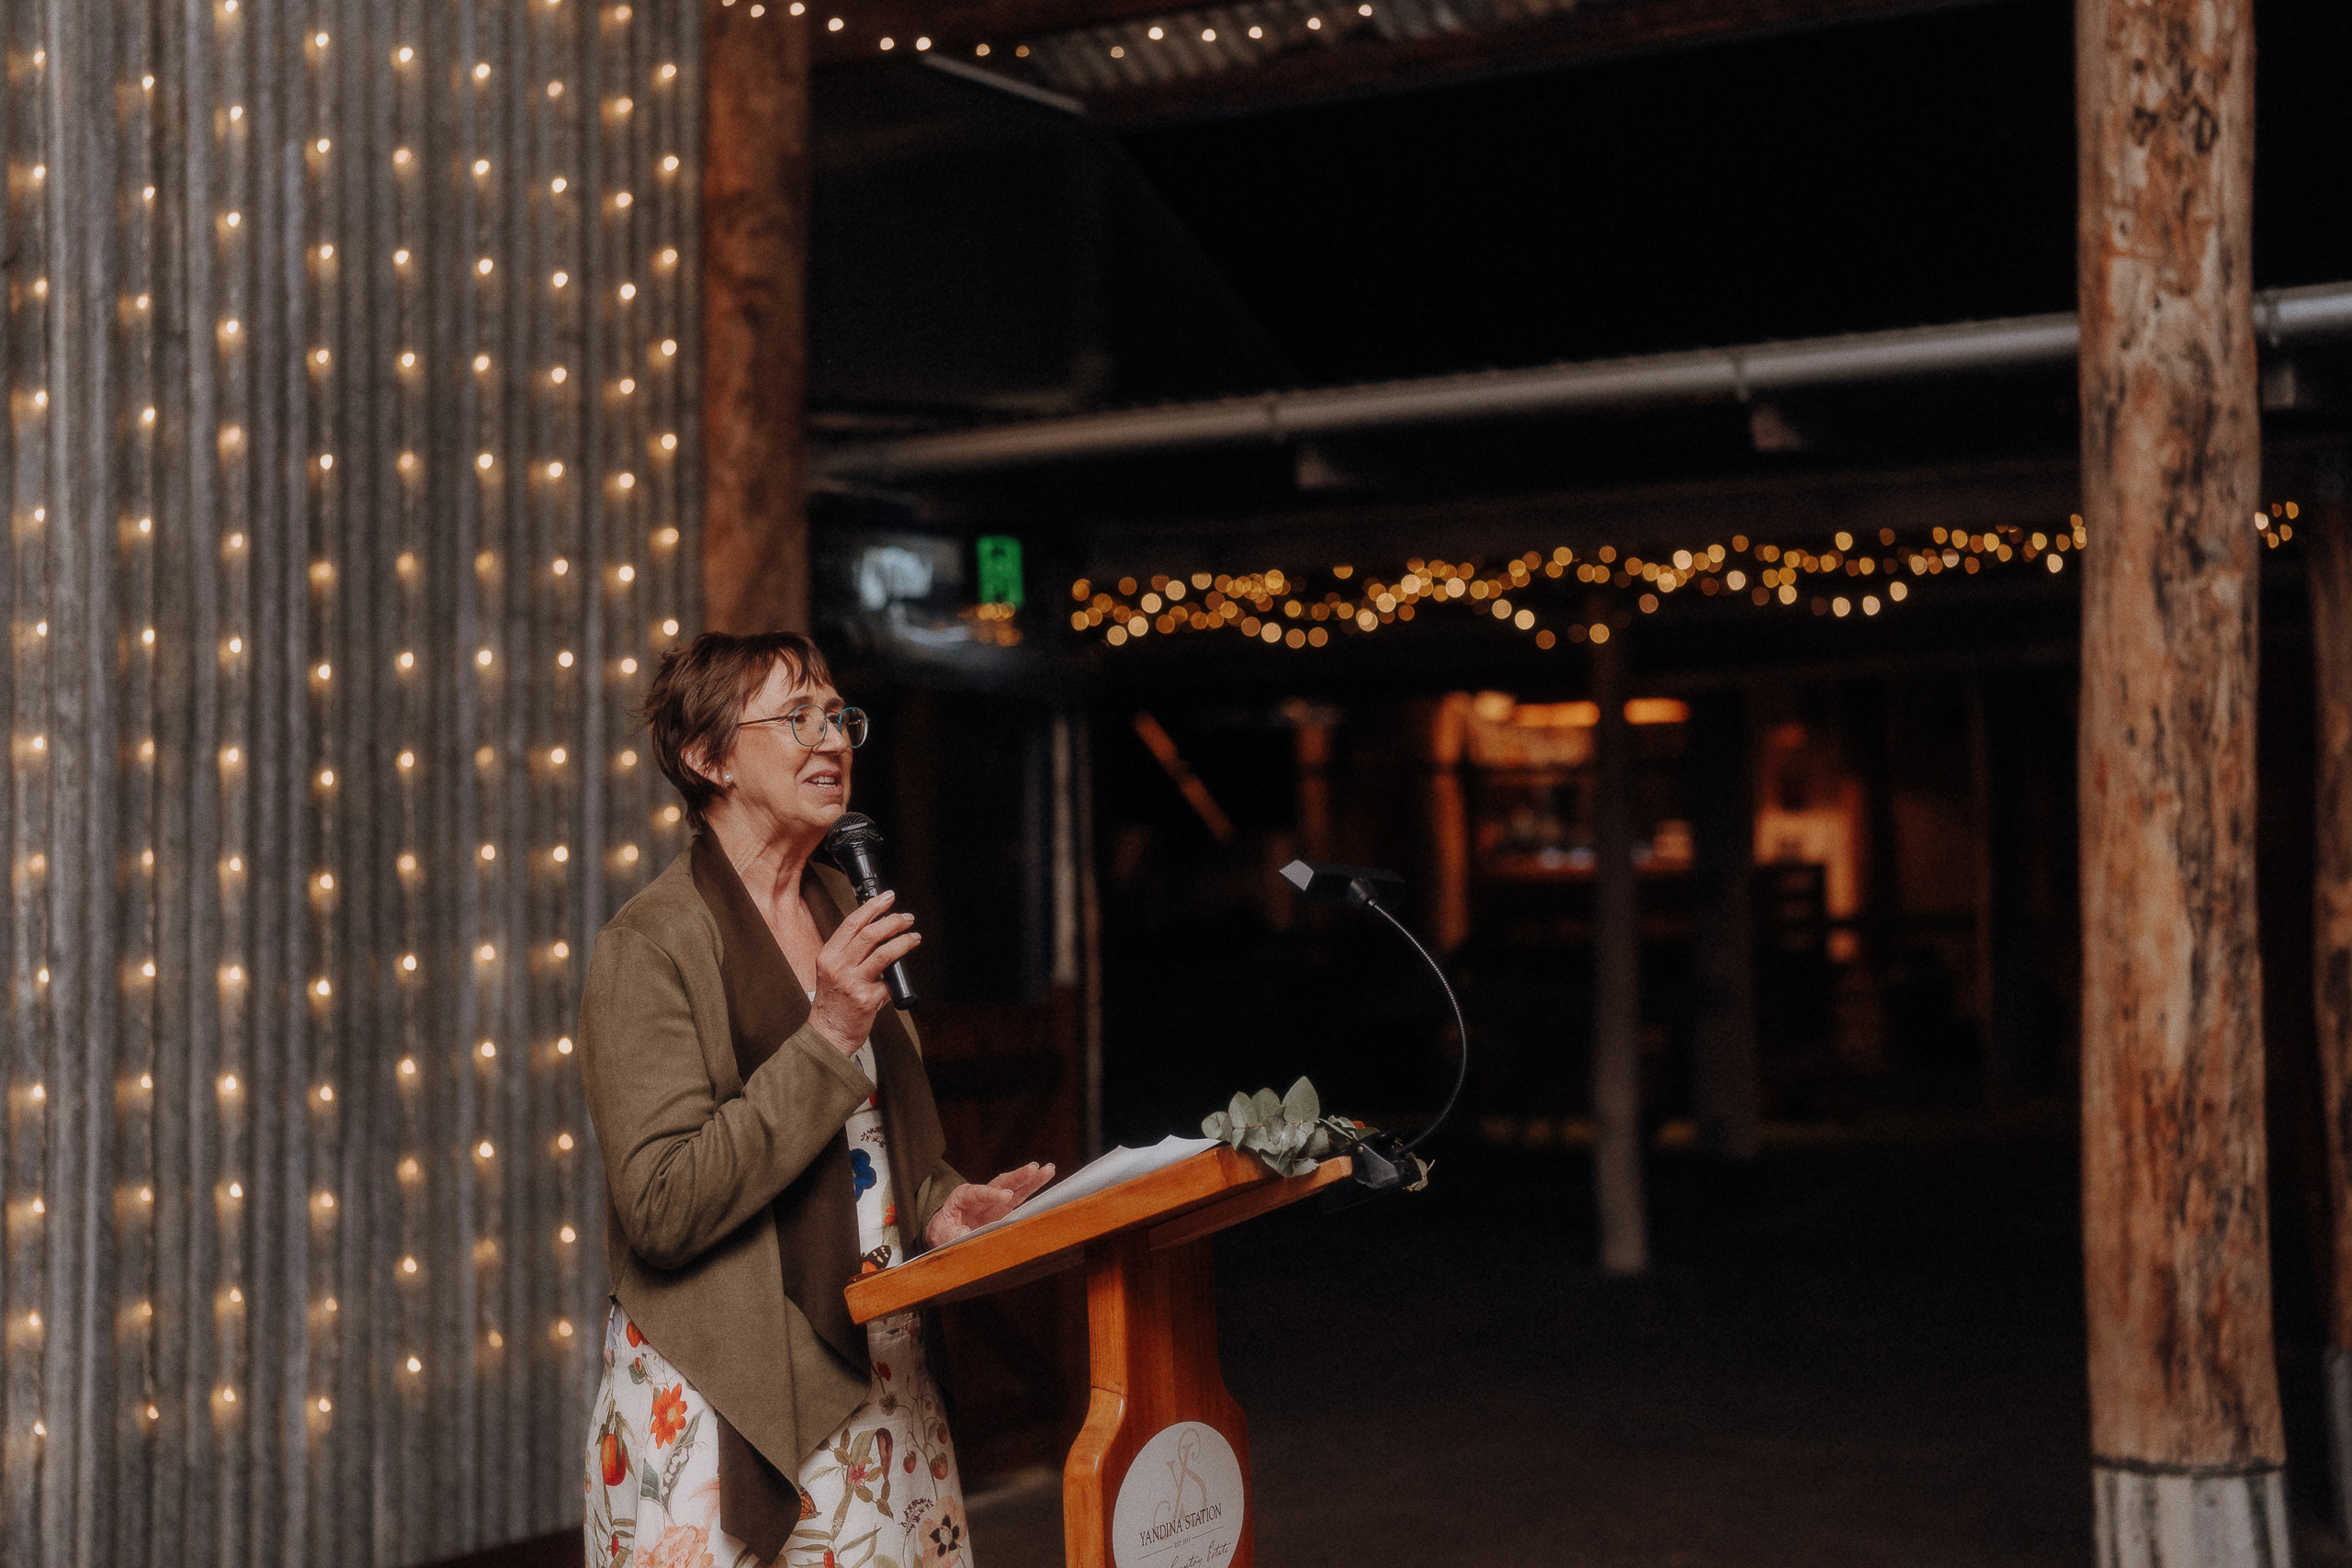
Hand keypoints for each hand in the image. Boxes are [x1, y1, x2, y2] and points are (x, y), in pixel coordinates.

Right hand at [807, 890, 919, 1056]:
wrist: (828, 1034)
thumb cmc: (832, 1002)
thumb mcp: (832, 971)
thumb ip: (849, 952)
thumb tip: (877, 931)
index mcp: (828, 956)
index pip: (851, 923)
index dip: (872, 907)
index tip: (887, 898)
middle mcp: (838, 967)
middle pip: (870, 934)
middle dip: (893, 921)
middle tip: (907, 918)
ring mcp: (853, 983)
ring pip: (884, 953)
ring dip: (903, 942)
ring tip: (914, 937)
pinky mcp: (867, 1000)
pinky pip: (890, 982)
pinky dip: (899, 978)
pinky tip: (903, 977)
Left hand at [925, 1163, 1055, 1246]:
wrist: (945, 1233)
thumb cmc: (942, 1232)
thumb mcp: (941, 1234)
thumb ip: (952, 1234)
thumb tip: (965, 1234)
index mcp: (962, 1197)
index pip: (978, 1193)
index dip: (992, 1195)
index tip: (1006, 1197)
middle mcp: (980, 1195)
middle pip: (1000, 1183)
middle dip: (1018, 1177)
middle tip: (1034, 1168)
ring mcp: (993, 1202)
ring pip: (1014, 1188)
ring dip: (1031, 1179)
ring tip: (1048, 1169)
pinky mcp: (1002, 1210)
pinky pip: (1018, 1200)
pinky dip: (1031, 1191)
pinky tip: (1045, 1181)